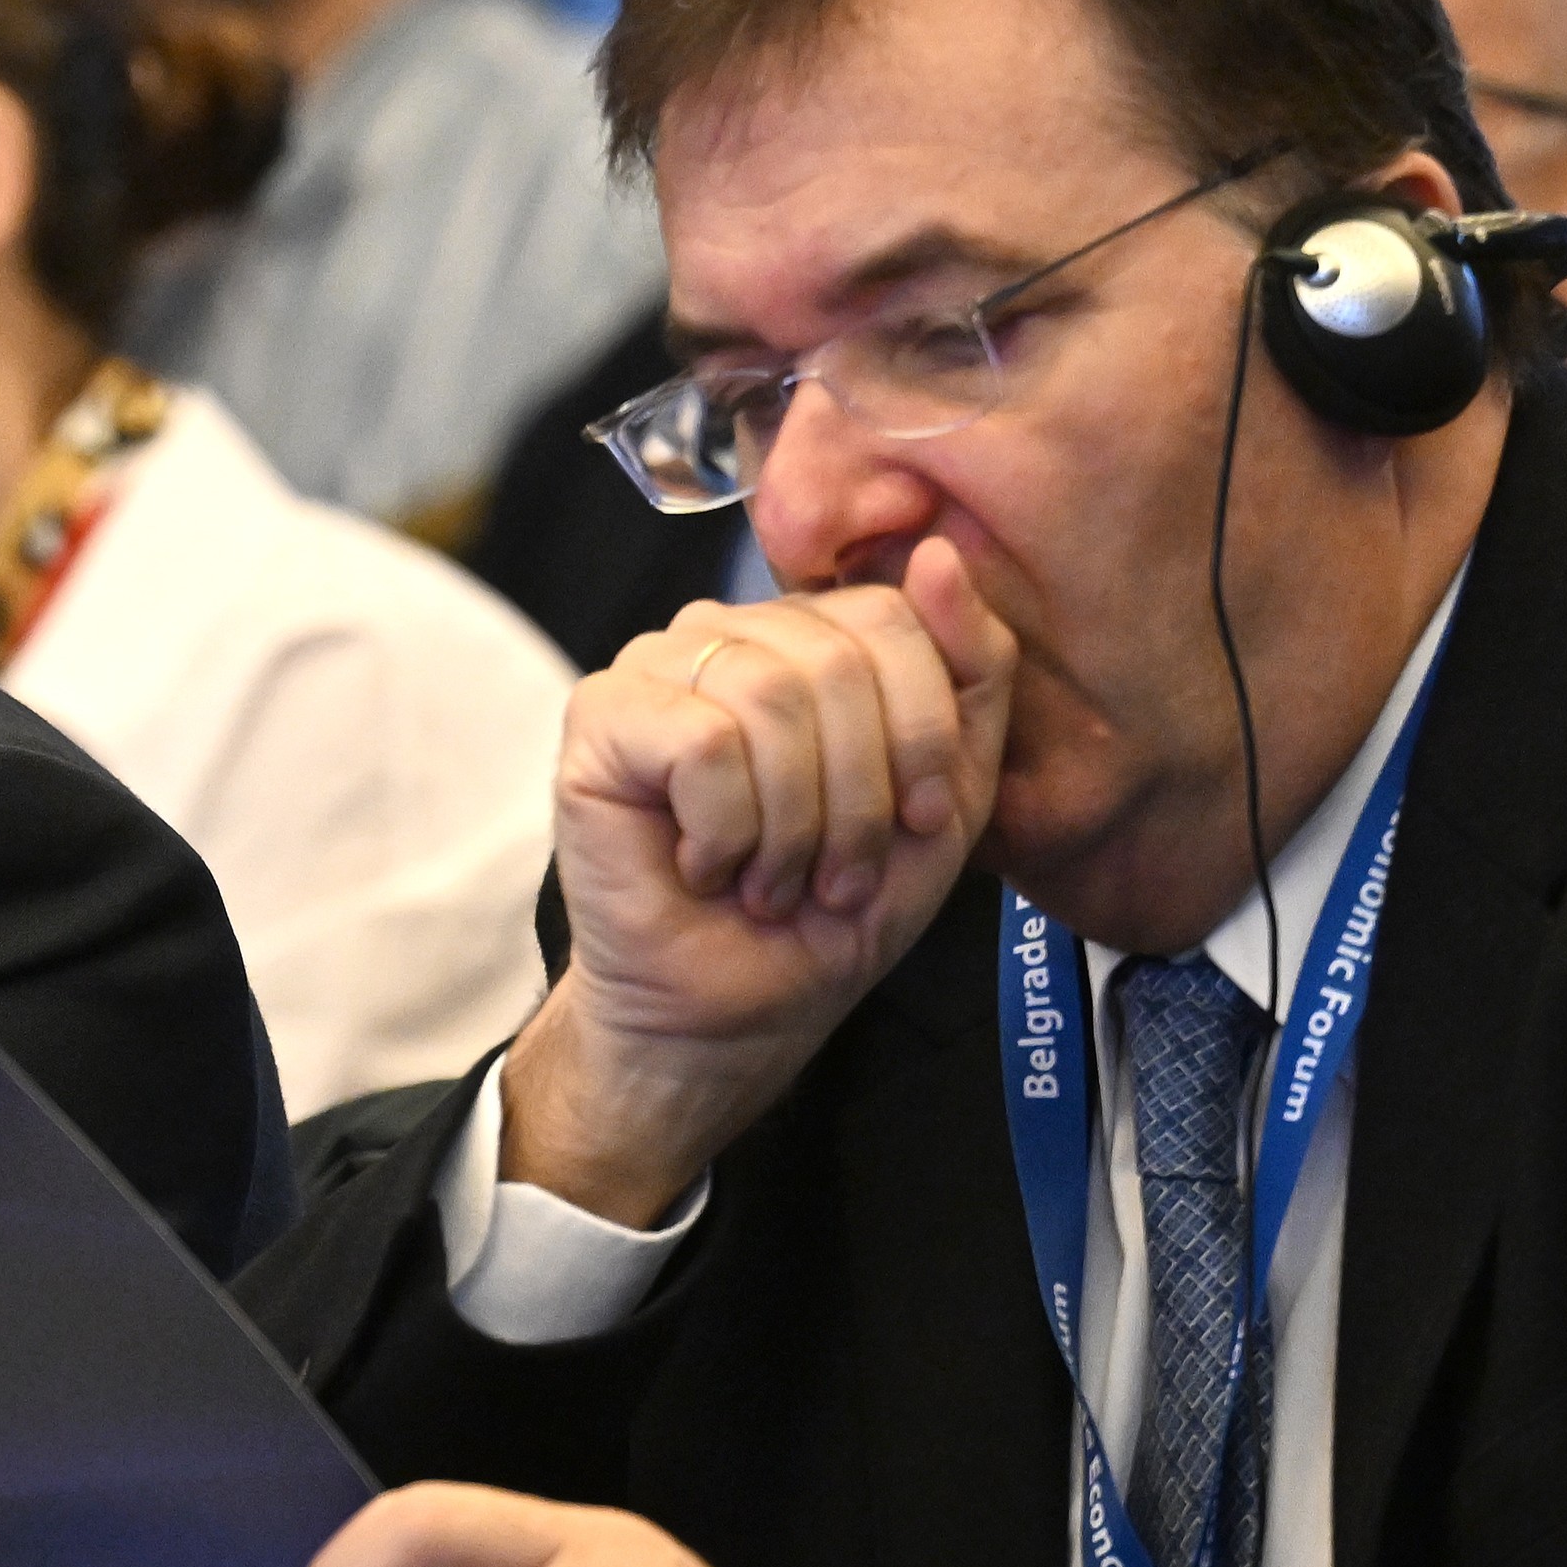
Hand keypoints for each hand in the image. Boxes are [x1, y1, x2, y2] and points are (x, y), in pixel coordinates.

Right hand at [503, 544, 1015, 1218]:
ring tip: (776, 880)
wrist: (733, 1014)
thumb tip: (939, 553)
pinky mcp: (597, 718)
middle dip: (859, 795)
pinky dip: (728, 831)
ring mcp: (655, 666)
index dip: (922, 733)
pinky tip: (709, 868)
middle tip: (837, 876)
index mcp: (809, 635)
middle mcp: (728, 631)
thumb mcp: (948, 796)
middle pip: (834, 657)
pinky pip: (701, 743)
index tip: (918, 824)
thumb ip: (969, 674)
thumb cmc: (829, 910)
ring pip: (767, 695)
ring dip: (795, 824)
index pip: (891, 614)